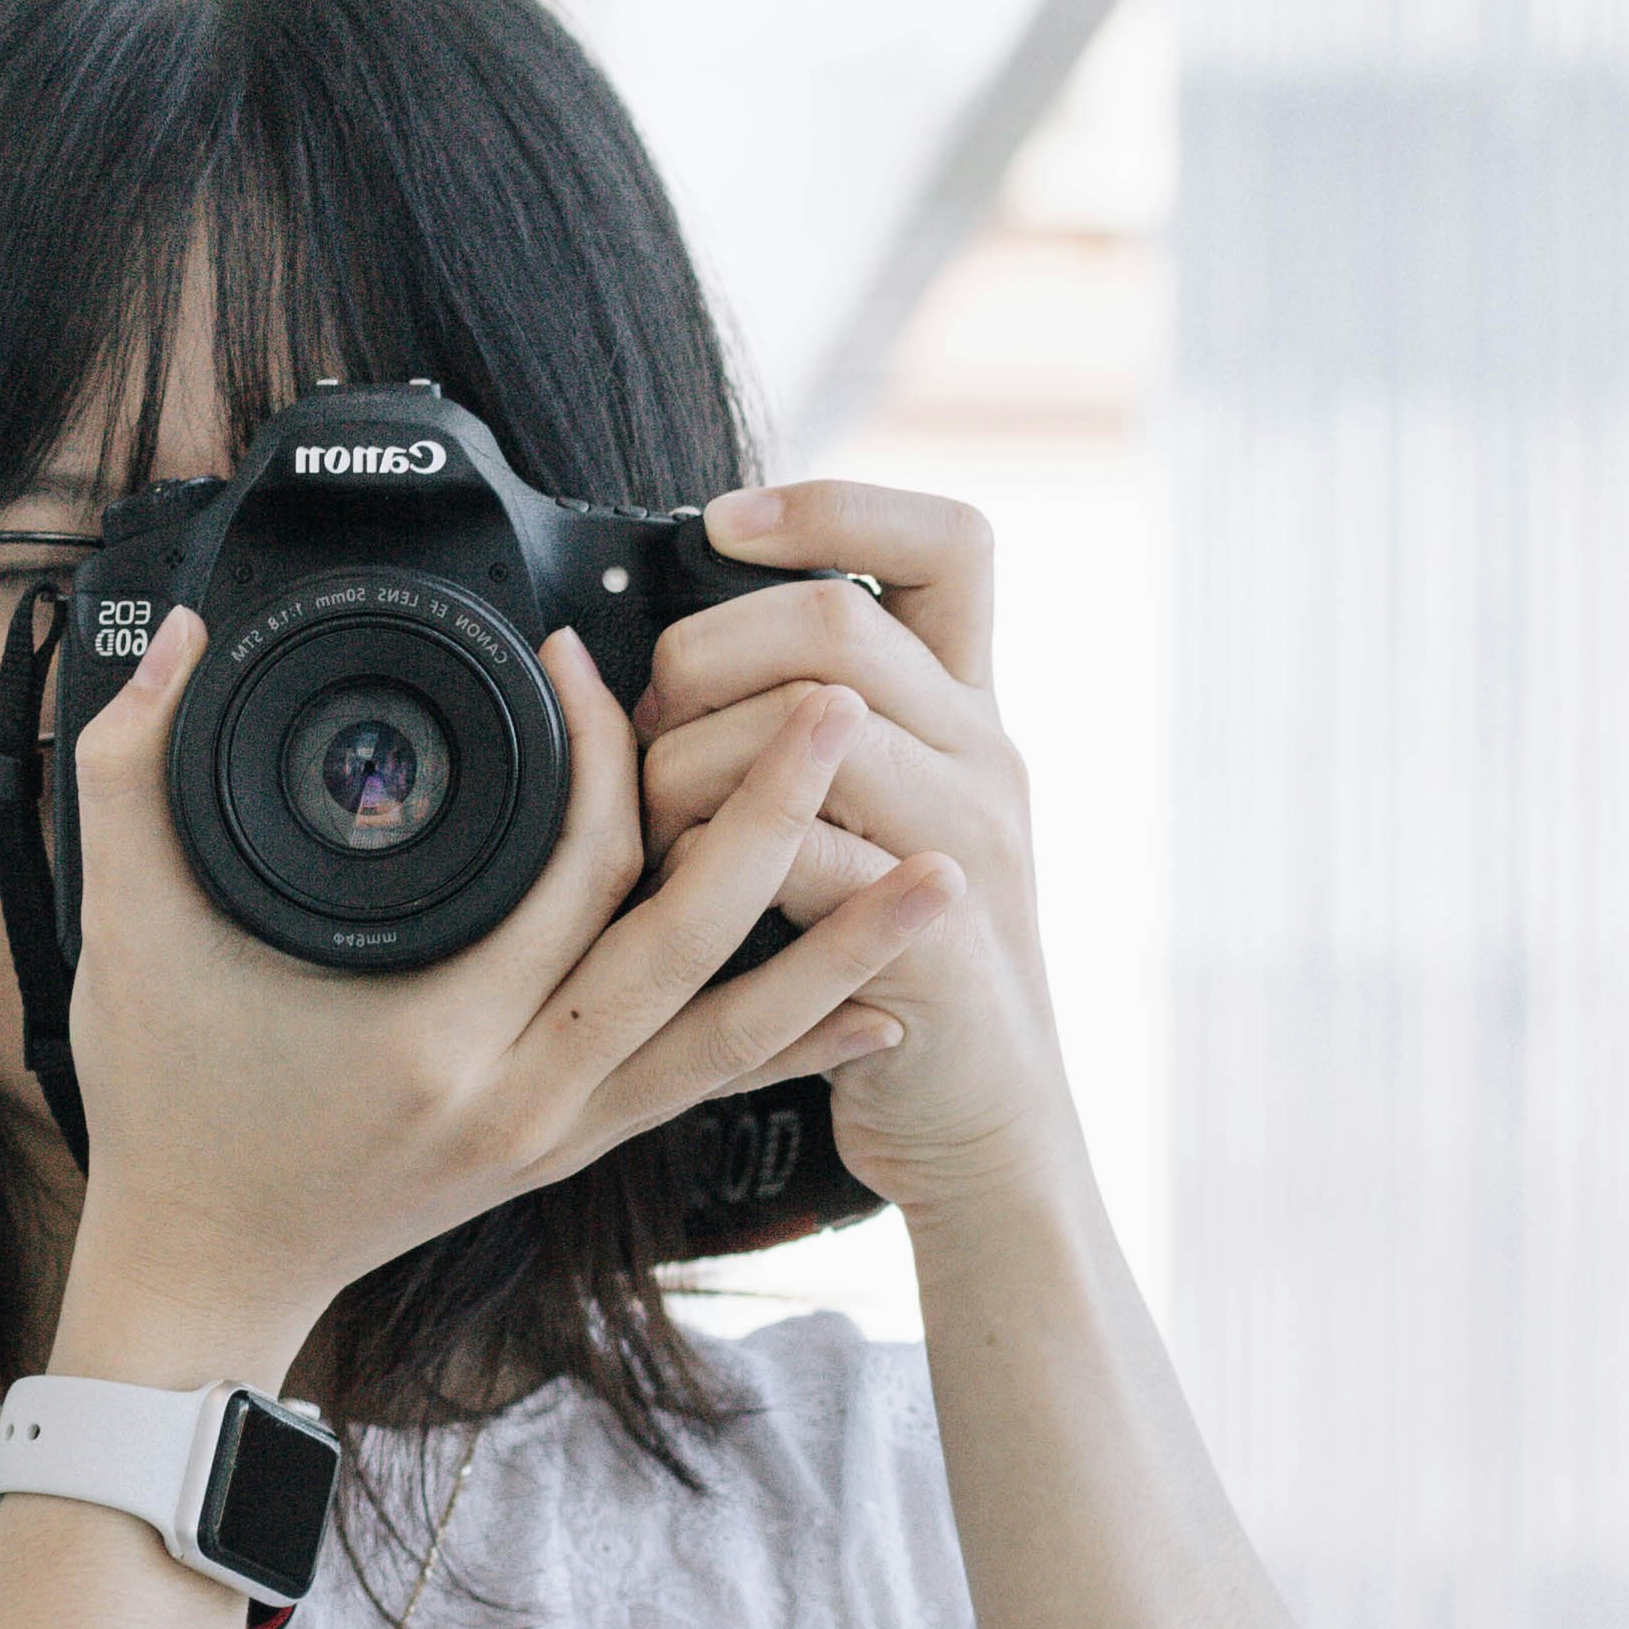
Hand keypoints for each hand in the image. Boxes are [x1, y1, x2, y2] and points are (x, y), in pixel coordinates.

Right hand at [53, 605, 958, 1379]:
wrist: (201, 1278)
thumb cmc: (165, 1109)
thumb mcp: (120, 934)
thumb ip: (131, 771)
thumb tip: (183, 637)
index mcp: (430, 1036)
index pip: (562, 871)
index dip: (595, 750)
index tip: (586, 653)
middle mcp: (518, 1094)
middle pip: (685, 944)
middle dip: (773, 820)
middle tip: (840, 711)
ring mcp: (558, 1133)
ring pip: (732, 1033)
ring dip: (839, 949)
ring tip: (942, 872)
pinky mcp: (573, 1150)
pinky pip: (710, 1092)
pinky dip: (800, 1046)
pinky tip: (881, 1006)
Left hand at [628, 482, 1070, 1209]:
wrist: (980, 1122)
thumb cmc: (889, 961)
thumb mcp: (870, 814)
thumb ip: (807, 727)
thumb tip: (666, 654)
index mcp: (966, 709)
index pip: (951, 541)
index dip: (838, 505)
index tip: (721, 523)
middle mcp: (984, 758)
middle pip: (836, 625)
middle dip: (703, 658)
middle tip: (644, 721)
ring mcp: (970, 847)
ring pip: (808, 733)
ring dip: (692, 767)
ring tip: (648, 817)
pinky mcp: (937, 941)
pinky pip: (807, 860)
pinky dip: (714, 865)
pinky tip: (675, 892)